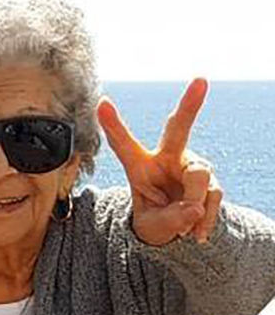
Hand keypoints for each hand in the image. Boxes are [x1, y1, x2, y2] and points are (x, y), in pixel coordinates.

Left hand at [99, 78, 223, 246]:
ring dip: (192, 206)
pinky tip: (197, 234)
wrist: (179, 231)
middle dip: (190, 105)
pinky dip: (205, 219)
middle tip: (201, 80)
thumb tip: (194, 209)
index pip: (123, 144)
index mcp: (140, 166)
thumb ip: (168, 220)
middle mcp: (168, 159)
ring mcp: (192, 166)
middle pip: (178, 130)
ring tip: (184, 229)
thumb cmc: (155, 221)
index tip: (102, 102)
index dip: (113, 125)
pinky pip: (213, 196)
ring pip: (199, 177)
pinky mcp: (212, 180)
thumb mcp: (152, 228)